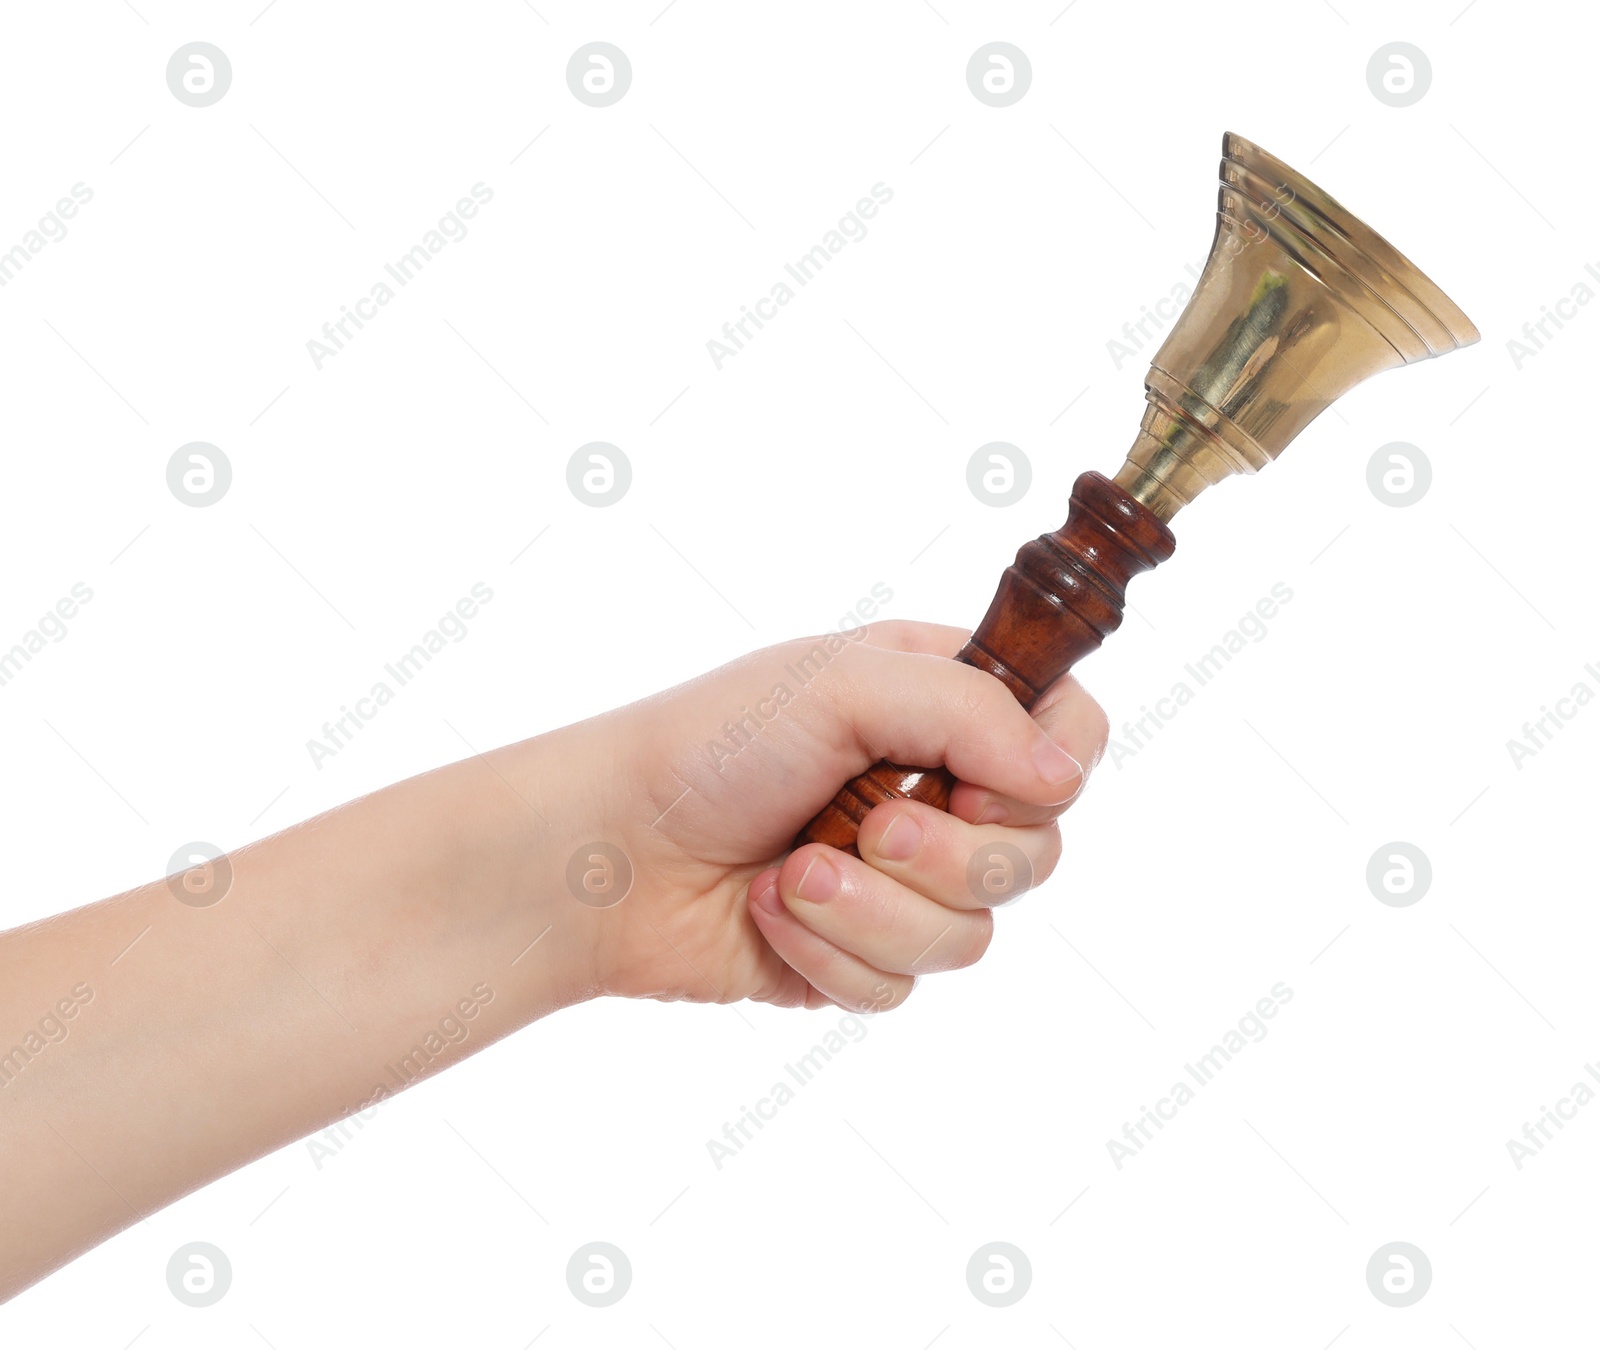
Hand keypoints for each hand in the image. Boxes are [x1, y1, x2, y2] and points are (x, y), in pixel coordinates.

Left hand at [566, 620, 1109, 1011]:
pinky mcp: (860, 954)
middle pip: (1036, 852)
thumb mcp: (840, 686)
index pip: (1068, 734)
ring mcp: (901, 882)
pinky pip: (903, 985)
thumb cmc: (709, 747)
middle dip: (945, 854)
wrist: (606, 853)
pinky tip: (769, 912)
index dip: (1047, 773)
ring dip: (874, 908)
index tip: (977, 787)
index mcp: (939, 706)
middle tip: (868, 826)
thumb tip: (1062, 778)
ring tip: (793, 872)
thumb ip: (968, 712)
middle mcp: (933, 791)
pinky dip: (830, 951)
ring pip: (974, 935)